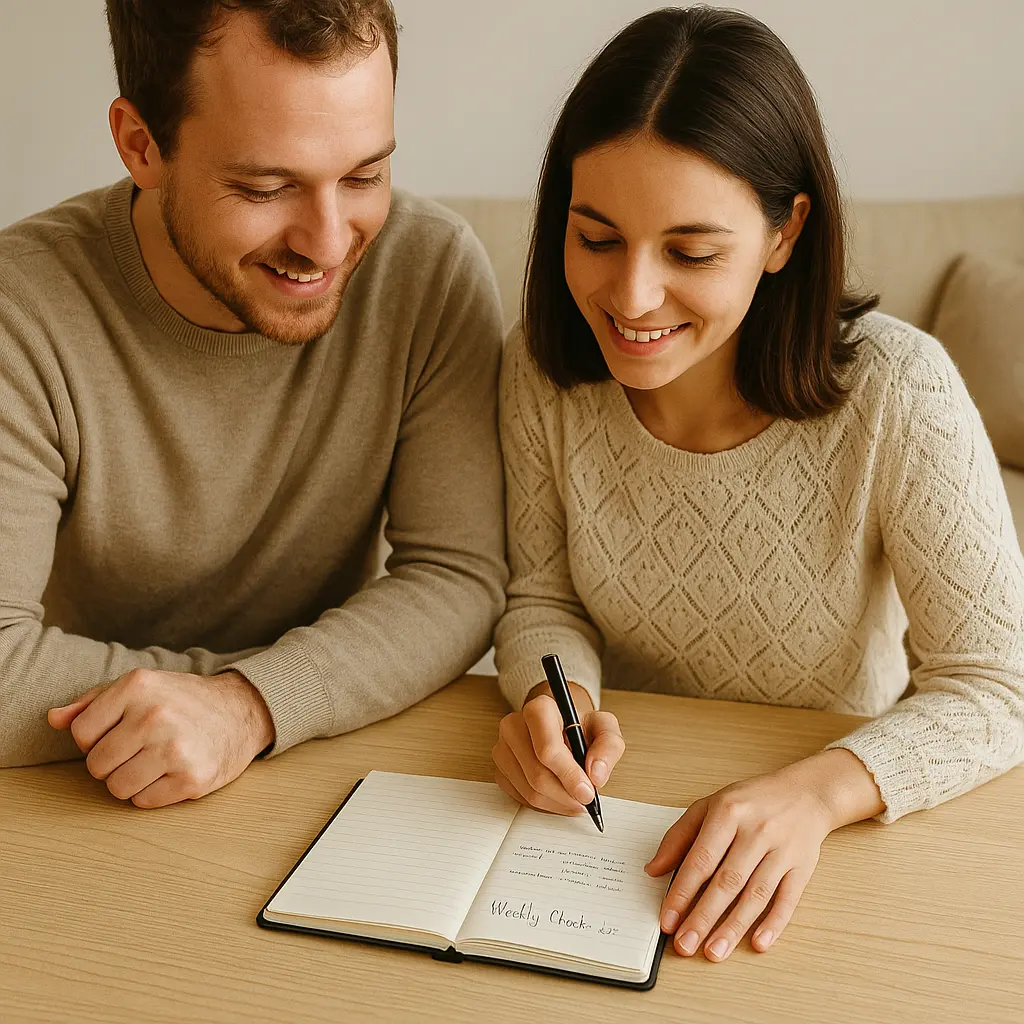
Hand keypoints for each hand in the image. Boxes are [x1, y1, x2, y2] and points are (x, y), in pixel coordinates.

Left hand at [47, 669, 274, 807]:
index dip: (96, 739)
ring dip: (131, 781)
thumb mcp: (141, 687)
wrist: (241, 710)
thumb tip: (54, 719)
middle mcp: (154, 715)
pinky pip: (144, 802)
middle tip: (139, 749)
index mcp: (137, 686)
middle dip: (112, 763)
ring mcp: (174, 749)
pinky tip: (171, 771)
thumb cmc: (182, 700)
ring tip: (154, 762)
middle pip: (97, 766)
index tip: (121, 732)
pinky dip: (153, 793)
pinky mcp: (191, 779)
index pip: (81, 734)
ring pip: (117, 788)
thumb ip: (92, 702)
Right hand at [492, 682, 624, 813]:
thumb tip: (596, 775)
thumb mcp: (604, 727)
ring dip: (557, 803)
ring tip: (575, 799)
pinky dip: (544, 805)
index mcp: (539, 709)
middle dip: (566, 795)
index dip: (568, 775)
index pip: (547, 749)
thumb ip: (608, 747)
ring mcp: (502, 749)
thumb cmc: (580, 726)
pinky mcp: (499, 769)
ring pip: (528, 790)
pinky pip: (520, 797)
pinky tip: (559, 797)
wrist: (560, 725)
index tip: (587, 792)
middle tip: (586, 801)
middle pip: (537, 774)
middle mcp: (513, 726)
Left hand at [645, 749, 883, 961]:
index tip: (667, 920)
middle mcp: (756, 831)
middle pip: (727, 881)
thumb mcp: (710, 806)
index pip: (700, 859)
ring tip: (714, 952)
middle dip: (703, 917)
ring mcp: (782, 850)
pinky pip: (788, 899)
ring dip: (734, 927)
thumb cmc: (751, 801)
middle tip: (685, 946)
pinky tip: (758, 944)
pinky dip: (774, 924)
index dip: (682, 892)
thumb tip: (654, 870)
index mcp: (728, 812)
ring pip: (756, 895)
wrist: (805, 792)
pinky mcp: (803, 866)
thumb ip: (680, 837)